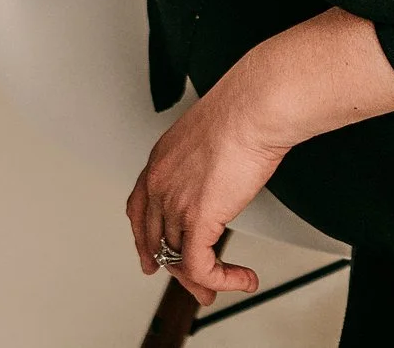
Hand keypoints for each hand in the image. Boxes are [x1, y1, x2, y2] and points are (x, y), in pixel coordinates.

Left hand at [123, 82, 285, 306]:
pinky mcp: (197, 219)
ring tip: (228, 283)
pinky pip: (200, 266)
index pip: (139, 210)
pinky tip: (241, 278)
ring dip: (205, 279)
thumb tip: (227, 177)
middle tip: (198, 286)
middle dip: (176, 269)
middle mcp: (160, 183)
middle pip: (157, 241)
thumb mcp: (214, 134)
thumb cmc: (244, 108)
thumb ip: (209, 161)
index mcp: (161, 161)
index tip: (151, 257)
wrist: (254, 106)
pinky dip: (222, 279)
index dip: (143, 240)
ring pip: (178, 258)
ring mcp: (174, 202)